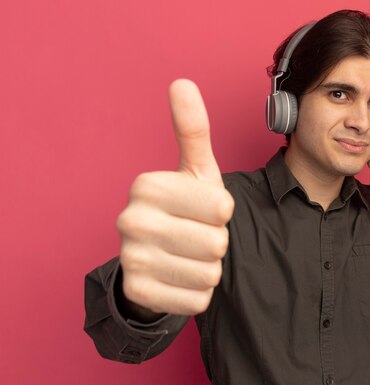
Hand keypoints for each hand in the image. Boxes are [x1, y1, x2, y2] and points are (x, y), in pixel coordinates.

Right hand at [116, 79, 233, 316]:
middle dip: (216, 243)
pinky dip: (197, 295)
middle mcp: (130, 220)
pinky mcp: (138, 294)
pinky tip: (179, 280)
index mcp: (147, 185)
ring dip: (208, 269)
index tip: (202, 211)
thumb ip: (192, 129)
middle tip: (194, 237)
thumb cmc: (185, 210)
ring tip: (187, 257)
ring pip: (210, 274)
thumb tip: (182, 82)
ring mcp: (130, 259)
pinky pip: (198, 301)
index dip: (223, 213)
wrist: (156, 260)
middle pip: (218, 242)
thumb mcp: (194, 171)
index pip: (223, 207)